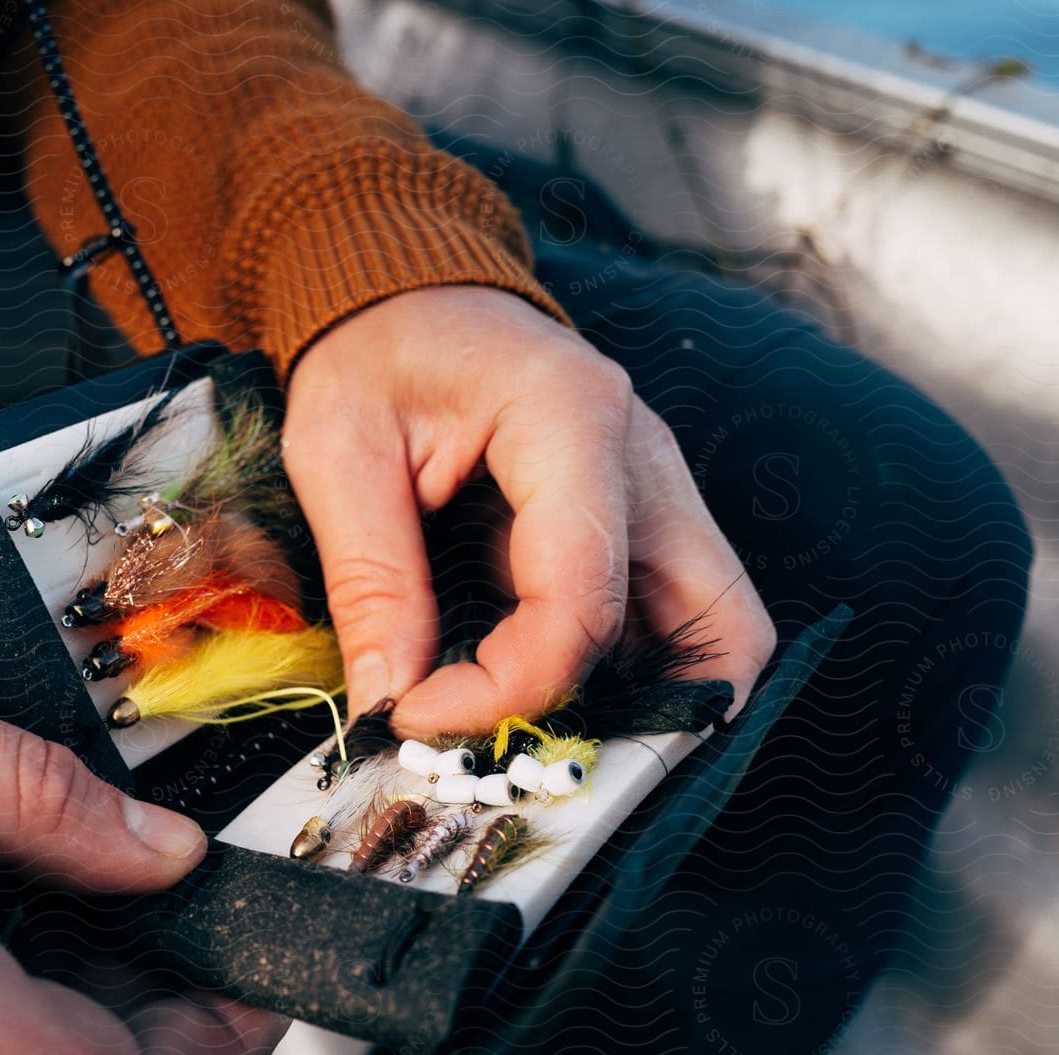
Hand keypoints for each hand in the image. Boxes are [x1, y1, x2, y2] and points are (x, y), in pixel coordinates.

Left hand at [283, 285, 775, 734]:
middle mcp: (646, 461)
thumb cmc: (375, 356)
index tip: (417, 715)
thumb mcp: (338, 452)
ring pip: (715, 630)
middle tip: (526, 756)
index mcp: (572, 420)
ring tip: (531, 735)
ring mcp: (658, 492)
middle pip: (720, 627)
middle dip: (642, 721)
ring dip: (643, 703)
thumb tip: (390, 704)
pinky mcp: (642, 521)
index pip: (582, 600)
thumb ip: (372, 580)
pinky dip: (623, 673)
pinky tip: (540, 696)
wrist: (409, 295)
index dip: (509, 686)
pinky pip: (669, 618)